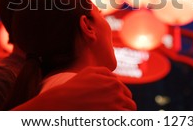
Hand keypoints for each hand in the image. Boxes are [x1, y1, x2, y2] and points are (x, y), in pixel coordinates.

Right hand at [12, 66, 136, 110]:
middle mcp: (116, 90)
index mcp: (114, 82)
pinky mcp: (112, 114)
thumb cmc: (74, 87)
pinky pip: (124, 119)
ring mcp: (115, 103)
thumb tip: (116, 78)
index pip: (125, 92)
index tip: (113, 105)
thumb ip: (105, 72)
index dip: (120, 99)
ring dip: (124, 114)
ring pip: (130, 111)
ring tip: (113, 116)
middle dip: (124, 107)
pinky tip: (111, 119)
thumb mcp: (89, 72)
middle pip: (130, 103)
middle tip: (114, 112)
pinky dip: (121, 119)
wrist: (63, 101)